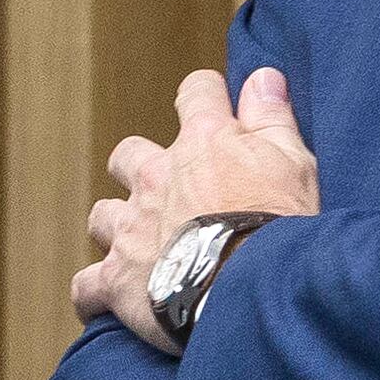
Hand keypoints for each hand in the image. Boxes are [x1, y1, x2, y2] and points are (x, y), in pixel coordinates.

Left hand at [71, 67, 322, 351]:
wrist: (249, 290)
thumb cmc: (278, 226)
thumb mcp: (292, 162)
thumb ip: (272, 117)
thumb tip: (263, 77)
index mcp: (203, 144)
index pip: (197, 94)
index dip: (205, 96)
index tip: (213, 103)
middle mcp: (157, 178)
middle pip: (129, 155)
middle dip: (140, 167)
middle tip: (165, 187)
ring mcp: (131, 229)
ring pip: (103, 216)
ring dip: (116, 227)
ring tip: (137, 245)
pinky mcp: (117, 280)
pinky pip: (87, 287)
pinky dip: (94, 295)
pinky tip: (105, 302)